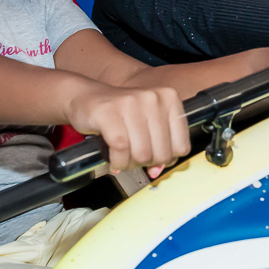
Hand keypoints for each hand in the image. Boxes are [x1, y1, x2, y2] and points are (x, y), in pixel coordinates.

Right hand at [66, 85, 189, 177]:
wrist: (87, 98)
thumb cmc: (120, 114)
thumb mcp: (148, 124)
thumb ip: (161, 146)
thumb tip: (157, 170)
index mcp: (170, 99)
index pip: (181, 146)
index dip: (166, 159)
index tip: (153, 157)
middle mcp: (153, 98)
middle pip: (162, 153)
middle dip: (146, 163)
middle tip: (134, 158)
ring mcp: (131, 103)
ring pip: (142, 153)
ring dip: (129, 164)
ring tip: (122, 158)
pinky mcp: (109, 112)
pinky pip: (120, 148)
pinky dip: (116, 161)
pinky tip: (113, 158)